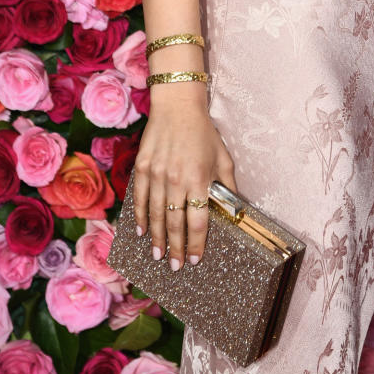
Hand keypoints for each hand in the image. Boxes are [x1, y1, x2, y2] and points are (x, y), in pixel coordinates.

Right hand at [131, 91, 236, 269]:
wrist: (177, 106)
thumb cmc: (203, 133)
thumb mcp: (223, 158)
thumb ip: (228, 186)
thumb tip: (235, 210)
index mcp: (199, 179)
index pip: (197, 221)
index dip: (196, 243)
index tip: (195, 259)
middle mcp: (176, 180)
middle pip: (174, 223)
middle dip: (176, 248)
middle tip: (176, 266)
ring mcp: (157, 174)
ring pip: (155, 214)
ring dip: (157, 238)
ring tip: (159, 256)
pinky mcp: (142, 167)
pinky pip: (139, 198)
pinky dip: (139, 216)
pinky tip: (141, 231)